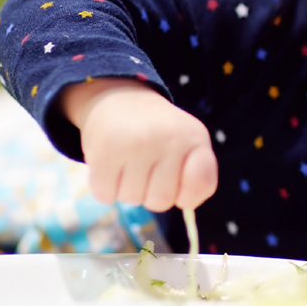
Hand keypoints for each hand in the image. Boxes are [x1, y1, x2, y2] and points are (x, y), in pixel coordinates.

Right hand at [61, 78, 217, 211]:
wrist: (120, 98)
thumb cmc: (160, 132)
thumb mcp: (189, 144)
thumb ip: (197, 178)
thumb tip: (187, 207)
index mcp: (195, 137)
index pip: (201, 184)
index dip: (187, 195)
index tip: (177, 180)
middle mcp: (168, 138)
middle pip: (162, 201)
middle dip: (152, 193)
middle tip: (148, 168)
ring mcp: (136, 143)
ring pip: (132, 199)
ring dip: (127, 189)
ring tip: (129, 162)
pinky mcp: (105, 150)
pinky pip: (105, 194)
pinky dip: (105, 187)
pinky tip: (112, 165)